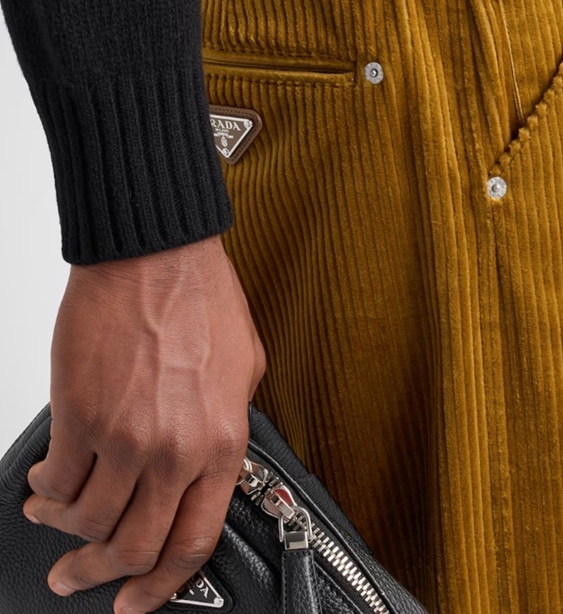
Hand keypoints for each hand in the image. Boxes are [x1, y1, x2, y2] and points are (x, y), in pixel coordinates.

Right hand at [22, 234, 265, 613]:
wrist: (156, 256)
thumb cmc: (200, 299)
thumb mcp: (245, 368)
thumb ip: (229, 423)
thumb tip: (210, 456)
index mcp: (220, 442)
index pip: (193, 542)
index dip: (162, 586)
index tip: (138, 601)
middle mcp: (173, 449)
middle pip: (131, 546)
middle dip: (98, 576)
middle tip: (79, 579)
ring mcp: (124, 436)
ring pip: (86, 520)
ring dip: (63, 531)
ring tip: (53, 519)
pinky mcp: (79, 415)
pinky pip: (56, 480)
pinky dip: (46, 492)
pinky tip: (44, 485)